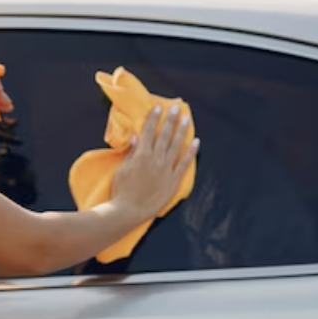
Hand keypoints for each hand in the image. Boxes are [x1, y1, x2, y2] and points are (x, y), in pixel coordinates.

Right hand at [111, 104, 198, 222]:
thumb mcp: (122, 169)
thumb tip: (136, 137)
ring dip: (182, 131)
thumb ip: (131, 152)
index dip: (153, 118)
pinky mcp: (173, 181)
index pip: (149, 132)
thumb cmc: (121, 190)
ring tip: (186, 119)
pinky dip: (191, 152)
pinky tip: (196, 142)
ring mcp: (166, 170)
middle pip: (164, 135)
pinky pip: (184, 163)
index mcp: (142, 155)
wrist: (128, 210)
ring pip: (176, 146)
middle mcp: (156, 159)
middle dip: (170, 119)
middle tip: (175, 107)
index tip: (157, 108)